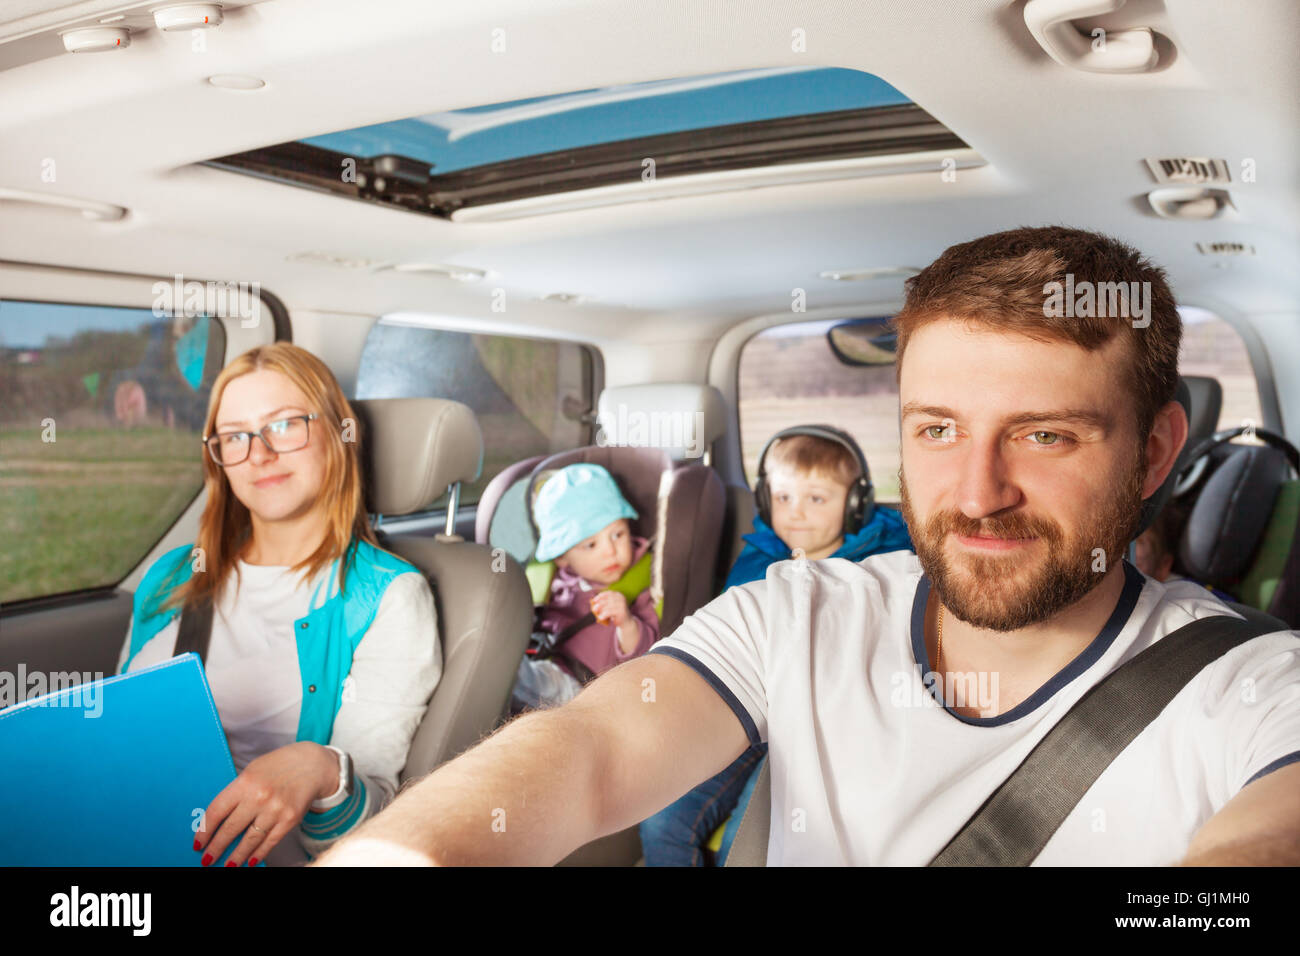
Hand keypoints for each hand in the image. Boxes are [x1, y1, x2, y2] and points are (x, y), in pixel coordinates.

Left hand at [194, 740, 338, 866]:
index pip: (217, 811)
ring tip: (228, 865)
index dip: (204, 831)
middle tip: (207, 859)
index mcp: (245, 782)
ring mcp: (276, 809)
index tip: (198, 844)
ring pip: (250, 840)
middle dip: (216, 848)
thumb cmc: (278, 767)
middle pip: (231, 829)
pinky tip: (250, 860)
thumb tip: (218, 822)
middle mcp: (259, 796)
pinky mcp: (290, 819)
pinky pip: (270, 841)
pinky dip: (259, 853)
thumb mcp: (253, 772)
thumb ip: (237, 793)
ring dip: (236, 856)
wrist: (312, 763)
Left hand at [590, 590, 629, 627]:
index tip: (594, 600)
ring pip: (608, 606)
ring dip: (601, 610)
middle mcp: (621, 598)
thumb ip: (604, 603)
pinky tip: (601, 618)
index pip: (608, 593)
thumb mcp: (611, 606)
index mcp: (619, 595)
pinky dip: (603, 615)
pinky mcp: (621, 611)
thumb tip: (593, 601)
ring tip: (598, 615)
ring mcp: (622, 605)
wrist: (627, 622)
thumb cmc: (616, 614)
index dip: (600, 596)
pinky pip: (609, 612)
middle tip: (594, 609)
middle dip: (599, 604)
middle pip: (607, 600)